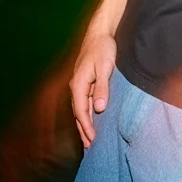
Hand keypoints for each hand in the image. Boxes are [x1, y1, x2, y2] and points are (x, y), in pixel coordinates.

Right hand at [69, 31, 116, 147]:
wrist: (100, 33)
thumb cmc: (103, 48)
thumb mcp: (105, 67)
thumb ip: (102, 88)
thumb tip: (99, 108)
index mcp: (79, 84)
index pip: (81, 111)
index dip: (87, 126)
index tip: (93, 139)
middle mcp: (76, 86)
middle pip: (78, 114)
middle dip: (84, 131)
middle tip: (90, 149)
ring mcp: (80, 85)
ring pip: (81, 110)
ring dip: (85, 125)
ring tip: (89, 142)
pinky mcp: (85, 82)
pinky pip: (85, 103)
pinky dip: (87, 115)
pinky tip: (93, 121)